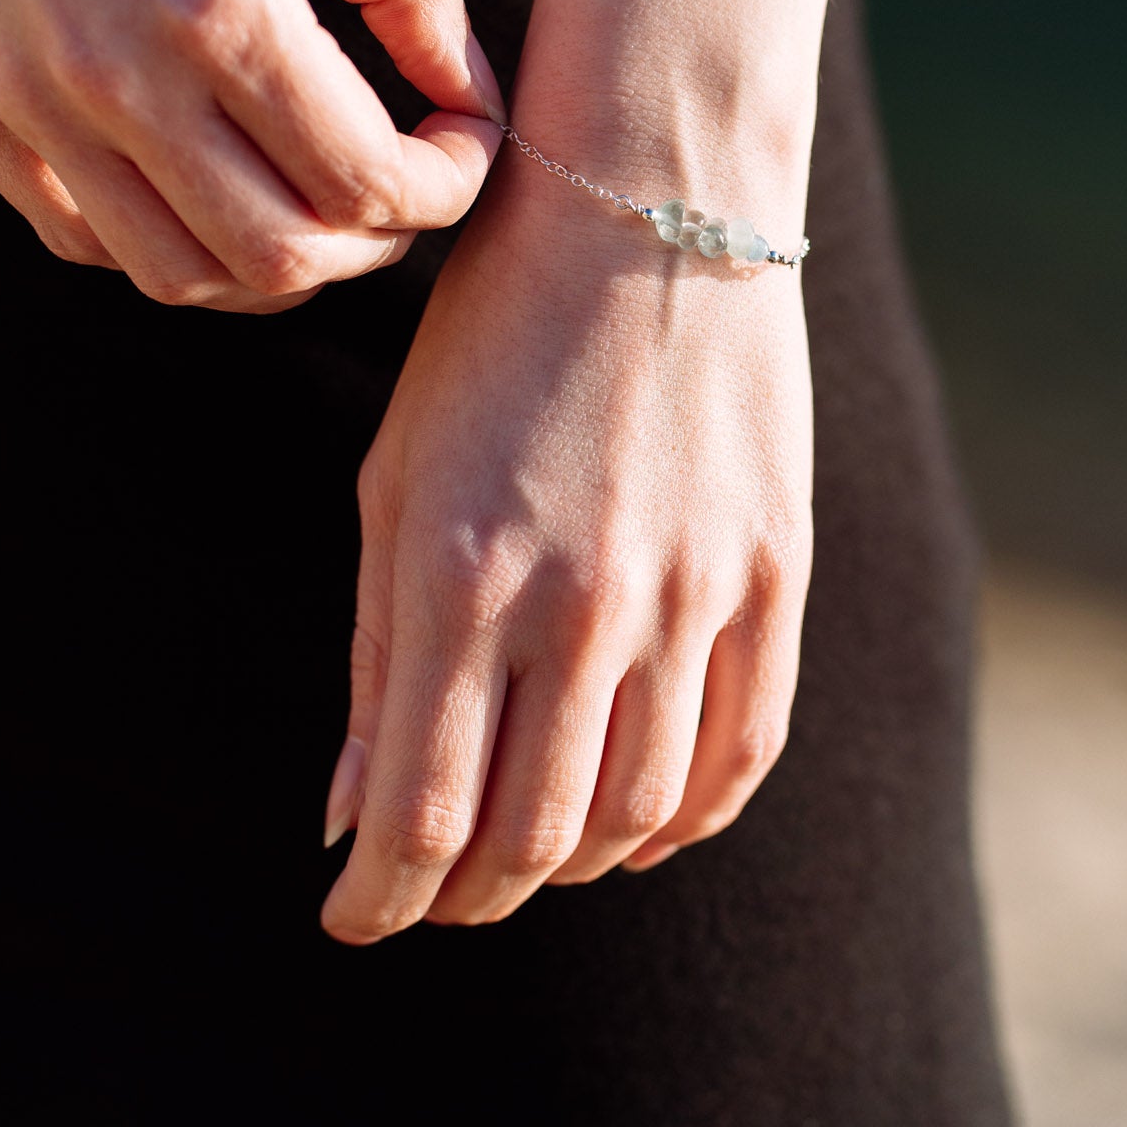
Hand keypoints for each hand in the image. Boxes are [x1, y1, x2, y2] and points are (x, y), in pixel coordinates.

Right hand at [0, 0, 503, 309]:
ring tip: (316, 202)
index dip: (449, 185)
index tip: (466, 139)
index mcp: (219, 3)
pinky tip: (209, 188)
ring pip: (183, 275)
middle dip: (379, 239)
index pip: (367, 181)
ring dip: (278, 264)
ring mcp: (34, 107)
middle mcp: (120, 78)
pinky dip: (169, 245)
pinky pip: (84, 241)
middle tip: (405, 181)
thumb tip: (469, 84)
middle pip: (285, 258)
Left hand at [319, 150, 813, 936]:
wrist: (652, 208)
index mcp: (464, 573)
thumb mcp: (398, 479)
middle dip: (463, 895)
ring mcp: (694, 591)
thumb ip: (378, 654)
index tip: (351, 918)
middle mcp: (585, 600)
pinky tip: (639, 831)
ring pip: (636, 812)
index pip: (422, 814)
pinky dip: (685, 822)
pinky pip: (743, 753)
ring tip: (522, 860)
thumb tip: (351, 820)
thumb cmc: (493, 339)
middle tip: (432, 893)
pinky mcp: (775, 573)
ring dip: (566, 864)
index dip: (380, 899)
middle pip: (530, 837)